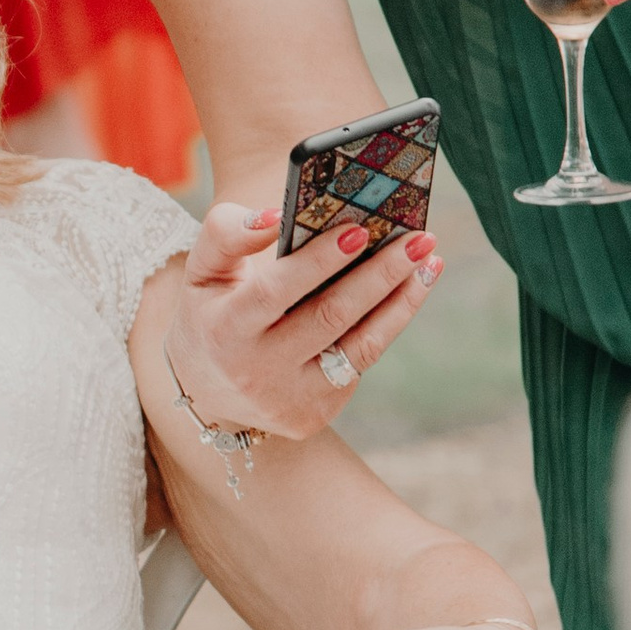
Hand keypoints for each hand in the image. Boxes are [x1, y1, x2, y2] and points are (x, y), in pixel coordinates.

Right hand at [168, 208, 443, 445]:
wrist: (207, 389)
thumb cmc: (212, 312)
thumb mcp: (202, 270)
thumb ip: (227, 233)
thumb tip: (275, 216)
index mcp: (224, 330)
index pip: (274, 292)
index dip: (317, 262)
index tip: (359, 230)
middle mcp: (256, 371)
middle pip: (329, 318)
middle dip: (379, 275)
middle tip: (417, 239)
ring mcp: (290, 398)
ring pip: (359, 347)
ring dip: (401, 302)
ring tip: (429, 262)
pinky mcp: (316, 414)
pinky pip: (361, 362)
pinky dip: (390, 324)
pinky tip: (411, 290)